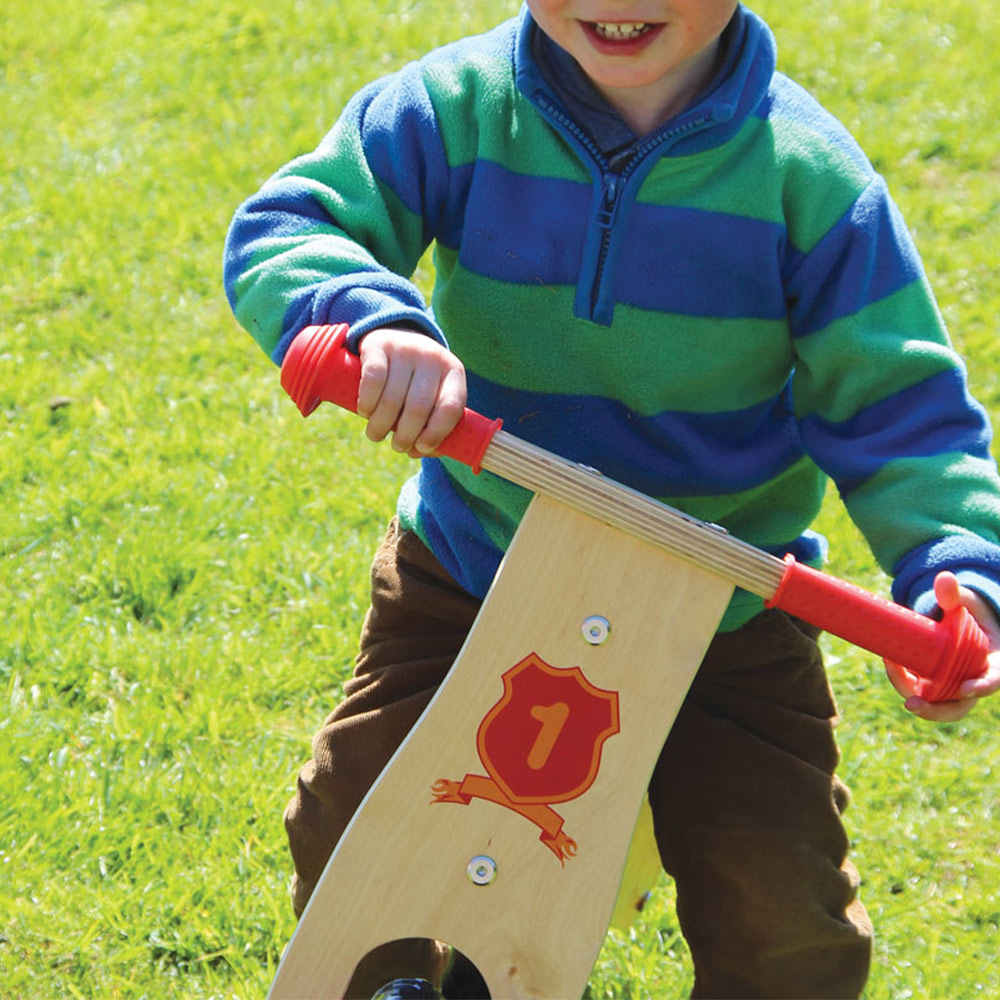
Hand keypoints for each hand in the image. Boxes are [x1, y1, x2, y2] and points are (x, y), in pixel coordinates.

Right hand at [356, 327, 466, 456]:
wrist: (397, 336)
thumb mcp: (434, 394)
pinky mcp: (379, 345)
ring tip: (376, 434)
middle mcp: (432, 357)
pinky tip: (365, 412)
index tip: (420, 448)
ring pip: (392, 398)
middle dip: (405, 435)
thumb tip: (418, 451)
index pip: (450, 407)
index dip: (436, 433)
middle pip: (419, 407)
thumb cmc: (418, 379)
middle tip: (397, 447)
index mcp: (453, 372)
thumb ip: (433, 424)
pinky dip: (367, 403)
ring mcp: (406, 348)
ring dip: (381, 425)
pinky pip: (373, 380)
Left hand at [885, 571, 999, 721]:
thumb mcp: (967, 603)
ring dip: (910, 691)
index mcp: (993, 664)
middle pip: (958, 707)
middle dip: (935, 710)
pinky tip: (890, 660)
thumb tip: (943, 578)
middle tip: (911, 704)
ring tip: (891, 664)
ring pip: (933, 702)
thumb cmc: (970, 614)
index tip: (964, 689)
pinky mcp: (933, 686)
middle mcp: (973, 682)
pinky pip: (918, 690)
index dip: (980, 687)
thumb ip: (956, 595)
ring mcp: (952, 687)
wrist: (960, 625)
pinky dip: (903, 679)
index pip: (993, 681)